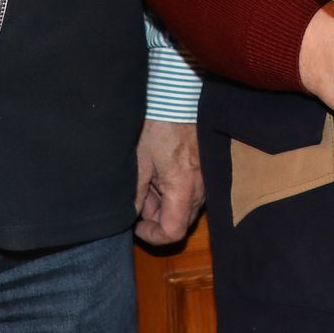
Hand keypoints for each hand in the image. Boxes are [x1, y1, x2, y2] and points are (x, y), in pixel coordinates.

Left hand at [133, 119, 202, 244]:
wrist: (177, 98)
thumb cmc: (158, 125)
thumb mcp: (138, 160)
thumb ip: (134, 193)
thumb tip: (129, 215)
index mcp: (183, 188)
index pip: (174, 232)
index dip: (153, 235)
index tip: (136, 224)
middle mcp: (200, 188)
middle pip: (180, 221)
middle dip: (155, 216)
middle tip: (138, 195)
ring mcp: (204, 178)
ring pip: (183, 206)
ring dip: (162, 201)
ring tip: (146, 177)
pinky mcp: (204, 169)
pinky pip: (189, 191)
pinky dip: (171, 189)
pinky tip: (158, 171)